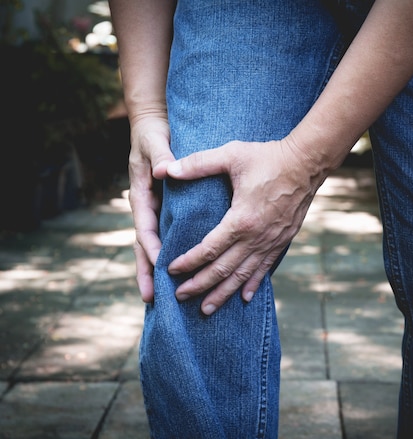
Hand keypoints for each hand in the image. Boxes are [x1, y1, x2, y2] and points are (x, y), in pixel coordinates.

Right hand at [127, 115, 174, 302]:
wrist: (153, 125)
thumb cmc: (153, 133)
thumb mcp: (156, 142)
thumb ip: (161, 156)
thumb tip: (162, 172)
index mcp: (141, 195)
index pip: (145, 228)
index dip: (152, 248)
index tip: (161, 266)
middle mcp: (146, 207)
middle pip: (144, 245)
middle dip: (147, 271)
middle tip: (150, 299)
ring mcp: (155, 210)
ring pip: (155, 245)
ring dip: (155, 270)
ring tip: (159, 297)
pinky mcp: (166, 209)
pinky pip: (167, 235)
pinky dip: (169, 254)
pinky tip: (179, 271)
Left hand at [167, 136, 326, 314]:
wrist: (307, 163)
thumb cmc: (269, 157)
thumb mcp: (231, 155)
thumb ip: (198, 164)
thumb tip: (164, 168)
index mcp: (241, 220)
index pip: (208, 249)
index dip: (188, 262)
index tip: (171, 270)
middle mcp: (256, 237)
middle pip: (223, 269)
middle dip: (200, 285)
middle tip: (180, 296)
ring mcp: (271, 242)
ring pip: (243, 275)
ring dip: (223, 293)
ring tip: (206, 308)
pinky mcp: (282, 240)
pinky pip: (264, 268)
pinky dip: (251, 284)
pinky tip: (243, 297)